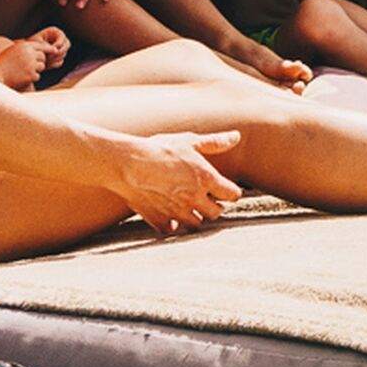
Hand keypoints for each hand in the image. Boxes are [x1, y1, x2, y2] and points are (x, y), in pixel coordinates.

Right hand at [0, 32, 56, 86]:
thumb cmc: (3, 63)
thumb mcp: (14, 51)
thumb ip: (27, 49)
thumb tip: (43, 51)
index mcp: (24, 46)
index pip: (41, 45)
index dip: (49, 48)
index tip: (55, 50)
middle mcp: (29, 54)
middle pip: (43, 57)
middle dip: (39, 61)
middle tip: (29, 66)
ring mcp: (31, 65)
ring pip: (41, 67)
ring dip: (35, 70)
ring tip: (22, 71)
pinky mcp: (31, 75)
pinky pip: (37, 76)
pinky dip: (31, 77)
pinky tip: (21, 77)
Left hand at [15, 26, 70, 82]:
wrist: (26, 53)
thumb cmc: (30, 45)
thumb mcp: (37, 43)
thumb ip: (47, 46)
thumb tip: (56, 51)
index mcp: (54, 32)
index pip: (62, 37)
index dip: (59, 44)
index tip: (51, 49)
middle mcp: (59, 39)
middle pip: (67, 45)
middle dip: (58, 52)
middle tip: (49, 57)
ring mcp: (59, 49)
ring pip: (64, 54)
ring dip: (55, 59)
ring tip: (45, 61)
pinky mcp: (57, 57)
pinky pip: (60, 62)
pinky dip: (54, 64)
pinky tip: (46, 65)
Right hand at [103, 130, 241, 232]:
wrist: (129, 164)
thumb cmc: (160, 149)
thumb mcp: (189, 141)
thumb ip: (215, 142)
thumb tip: (237, 136)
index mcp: (207, 179)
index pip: (232, 194)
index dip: (231, 192)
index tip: (225, 190)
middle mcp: (195, 199)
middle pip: (216, 213)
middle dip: (215, 207)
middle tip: (209, 201)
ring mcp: (178, 212)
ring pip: (196, 224)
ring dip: (196, 217)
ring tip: (190, 208)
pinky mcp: (160, 220)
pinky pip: (172, 230)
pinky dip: (173, 224)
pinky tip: (170, 216)